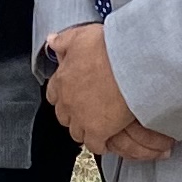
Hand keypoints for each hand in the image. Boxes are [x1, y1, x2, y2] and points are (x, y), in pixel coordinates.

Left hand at [41, 23, 173, 160]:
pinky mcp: (98, 131)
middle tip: (86, 111)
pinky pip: (94, 145)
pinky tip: (106, 140)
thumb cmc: (107, 49)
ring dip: (84, 129)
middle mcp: (68, 101)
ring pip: (76, 132)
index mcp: (62, 79)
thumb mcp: (80, 36)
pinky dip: (99, 144)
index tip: (72, 95)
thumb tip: (51, 41)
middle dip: (73, 114)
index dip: (64, 96)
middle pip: (64, 116)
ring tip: (96, 125)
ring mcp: (81, 118)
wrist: (129, 64)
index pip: (53, 94)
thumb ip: (64, 41)